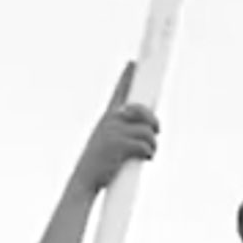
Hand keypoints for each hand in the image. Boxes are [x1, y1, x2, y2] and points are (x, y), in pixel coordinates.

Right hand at [70, 63, 159, 194]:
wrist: (85, 180)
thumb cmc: (99, 164)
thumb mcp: (108, 142)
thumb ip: (123, 131)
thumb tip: (149, 129)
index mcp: (107, 118)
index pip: (118, 92)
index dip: (126, 76)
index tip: (133, 62)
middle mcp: (110, 120)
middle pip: (142, 110)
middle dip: (153, 120)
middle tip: (157, 131)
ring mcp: (115, 131)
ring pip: (148, 131)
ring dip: (153, 144)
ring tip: (149, 153)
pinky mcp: (121, 145)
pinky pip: (147, 145)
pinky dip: (150, 154)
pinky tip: (146, 159)